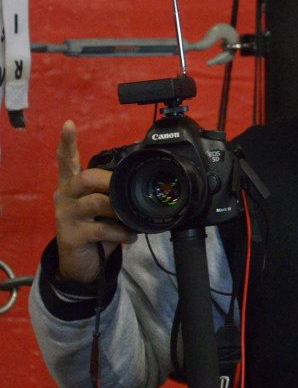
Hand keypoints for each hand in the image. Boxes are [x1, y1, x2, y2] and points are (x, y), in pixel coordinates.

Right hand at [53, 120, 136, 282]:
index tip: (69, 124)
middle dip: (108, 181)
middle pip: (84, 178)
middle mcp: (66, 197)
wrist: (82, 262)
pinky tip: (129, 236)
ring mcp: (66, 216)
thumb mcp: (105, 208)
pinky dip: (120, 231)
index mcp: (72, 186)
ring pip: (95, 203)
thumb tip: (143, 184)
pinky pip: (100, 228)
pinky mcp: (71, 235)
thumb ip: (115, 194)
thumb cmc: (96, 228)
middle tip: (125, 189)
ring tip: (131, 218)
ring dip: (119, 209)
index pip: (65, 160)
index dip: (67, 143)